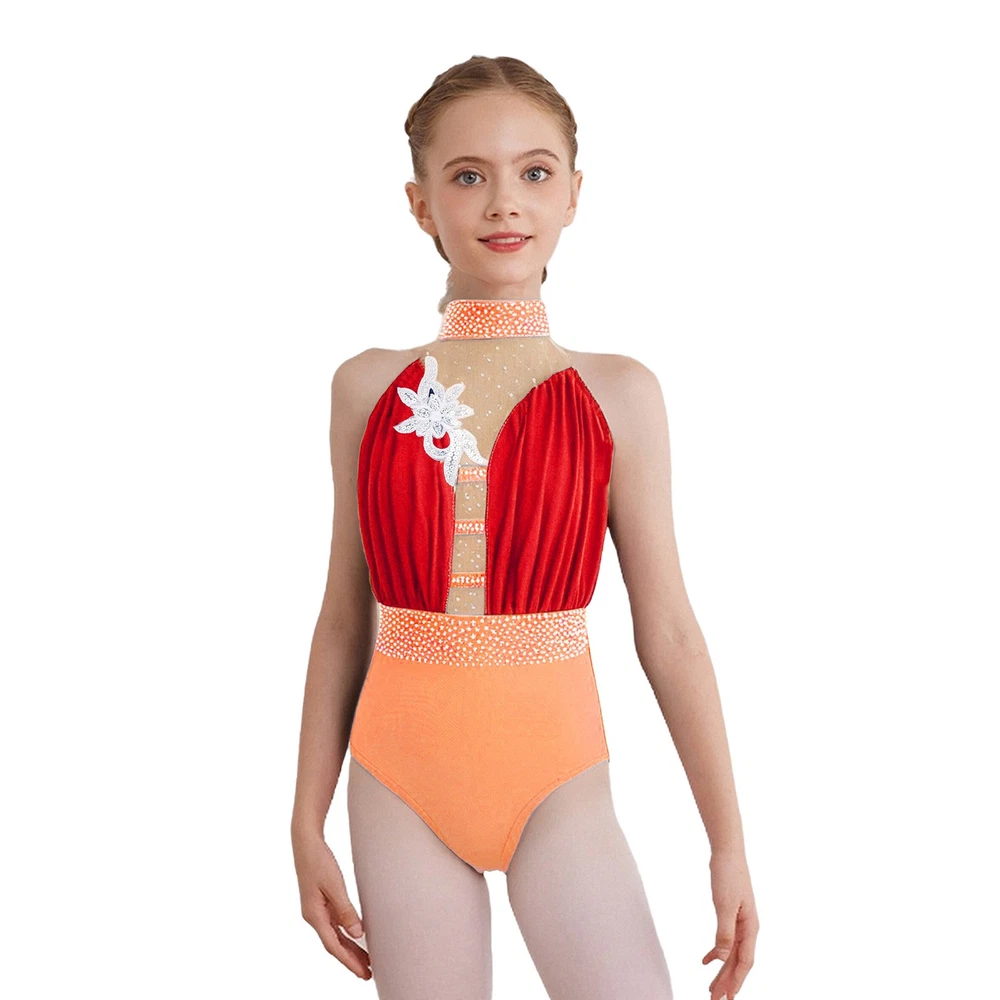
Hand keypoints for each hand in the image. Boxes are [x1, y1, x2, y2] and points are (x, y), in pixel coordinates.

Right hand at [292, 830, 371, 980]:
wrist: (306, 843)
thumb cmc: (319, 861)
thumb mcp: (335, 885)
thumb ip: (346, 910)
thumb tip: (357, 934)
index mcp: (314, 915)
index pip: (334, 946)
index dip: (349, 961)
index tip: (363, 973)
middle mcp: (314, 916)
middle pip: (335, 944)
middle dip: (351, 960)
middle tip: (368, 973)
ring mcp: (316, 910)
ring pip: (335, 935)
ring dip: (350, 948)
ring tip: (366, 960)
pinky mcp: (321, 902)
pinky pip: (335, 924)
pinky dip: (346, 933)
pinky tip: (357, 938)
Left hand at [702, 847, 757, 998]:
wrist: (727, 851)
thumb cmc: (728, 875)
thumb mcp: (724, 905)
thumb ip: (724, 932)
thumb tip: (723, 959)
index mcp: (751, 927)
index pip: (745, 962)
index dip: (736, 981)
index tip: (728, 997)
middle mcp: (748, 927)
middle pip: (738, 961)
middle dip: (728, 981)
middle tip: (716, 999)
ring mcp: (740, 921)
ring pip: (732, 953)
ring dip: (722, 971)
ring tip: (711, 987)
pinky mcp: (731, 915)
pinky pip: (725, 940)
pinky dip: (716, 952)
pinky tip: (706, 961)